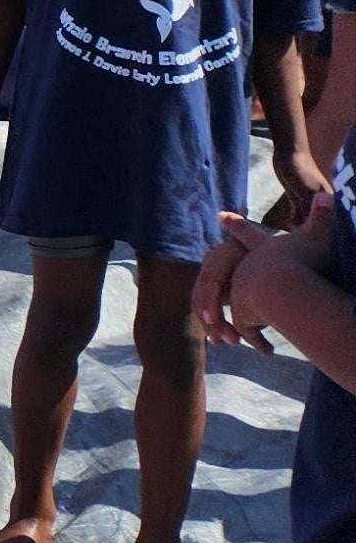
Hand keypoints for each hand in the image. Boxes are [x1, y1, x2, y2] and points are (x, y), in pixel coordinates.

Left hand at [208, 194, 338, 347]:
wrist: (290, 285)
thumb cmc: (310, 261)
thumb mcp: (318, 237)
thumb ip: (321, 217)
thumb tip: (328, 191)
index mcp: (264, 250)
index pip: (247, 235)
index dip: (237, 226)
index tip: (222, 216)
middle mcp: (248, 268)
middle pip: (229, 273)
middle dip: (222, 285)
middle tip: (213, 297)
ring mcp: (243, 290)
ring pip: (237, 307)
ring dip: (244, 324)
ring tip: (246, 336)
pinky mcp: (244, 312)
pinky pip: (247, 330)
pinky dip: (256, 340)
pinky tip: (266, 350)